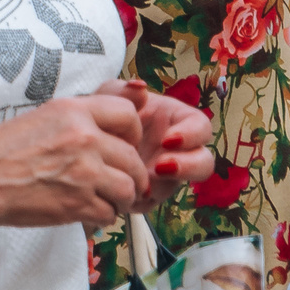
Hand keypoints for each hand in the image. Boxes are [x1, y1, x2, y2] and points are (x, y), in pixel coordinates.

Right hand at [0, 94, 149, 228]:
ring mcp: (84, 173)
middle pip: (133, 158)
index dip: (133, 133)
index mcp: (75, 111)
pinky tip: (87, 211)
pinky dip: (102, 216)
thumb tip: (115, 129)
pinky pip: (109, 214)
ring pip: (128, 189)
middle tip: (122, 182)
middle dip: (132, 175)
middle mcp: (84, 138)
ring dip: (121, 198)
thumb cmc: (3, 149)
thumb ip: (81, 120)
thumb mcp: (45, 117)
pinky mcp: (77, 205)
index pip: (129, 114)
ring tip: (106, 199)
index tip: (126, 145)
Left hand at [93, 78, 215, 204]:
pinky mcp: (148, 195)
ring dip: (165, 185)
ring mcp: (166, 176)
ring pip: (180, 186)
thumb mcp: (110, 96)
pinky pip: (153, 202)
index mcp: (177, 122)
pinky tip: (126, 192)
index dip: (192, 135)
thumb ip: (123, 90)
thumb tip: (139, 88)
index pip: (201, 128)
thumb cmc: (106, 113)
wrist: (85, 141)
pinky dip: (141, 198)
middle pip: (204, 163)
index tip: (168, 139)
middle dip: (188, 167)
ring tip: (143, 182)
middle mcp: (178, 151)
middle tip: (161, 166)